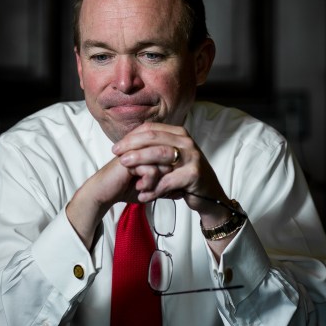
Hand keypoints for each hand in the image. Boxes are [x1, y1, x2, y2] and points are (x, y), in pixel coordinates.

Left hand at [111, 122, 229, 218]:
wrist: (210, 196)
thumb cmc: (185, 177)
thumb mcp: (171, 159)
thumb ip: (154, 149)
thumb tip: (127, 144)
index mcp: (178, 133)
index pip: (150, 129)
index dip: (130, 137)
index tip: (116, 148)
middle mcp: (186, 141)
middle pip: (153, 138)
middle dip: (131, 147)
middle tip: (117, 157)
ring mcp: (192, 156)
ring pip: (159, 154)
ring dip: (140, 163)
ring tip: (128, 172)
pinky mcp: (194, 173)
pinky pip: (167, 180)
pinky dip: (153, 189)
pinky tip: (142, 195)